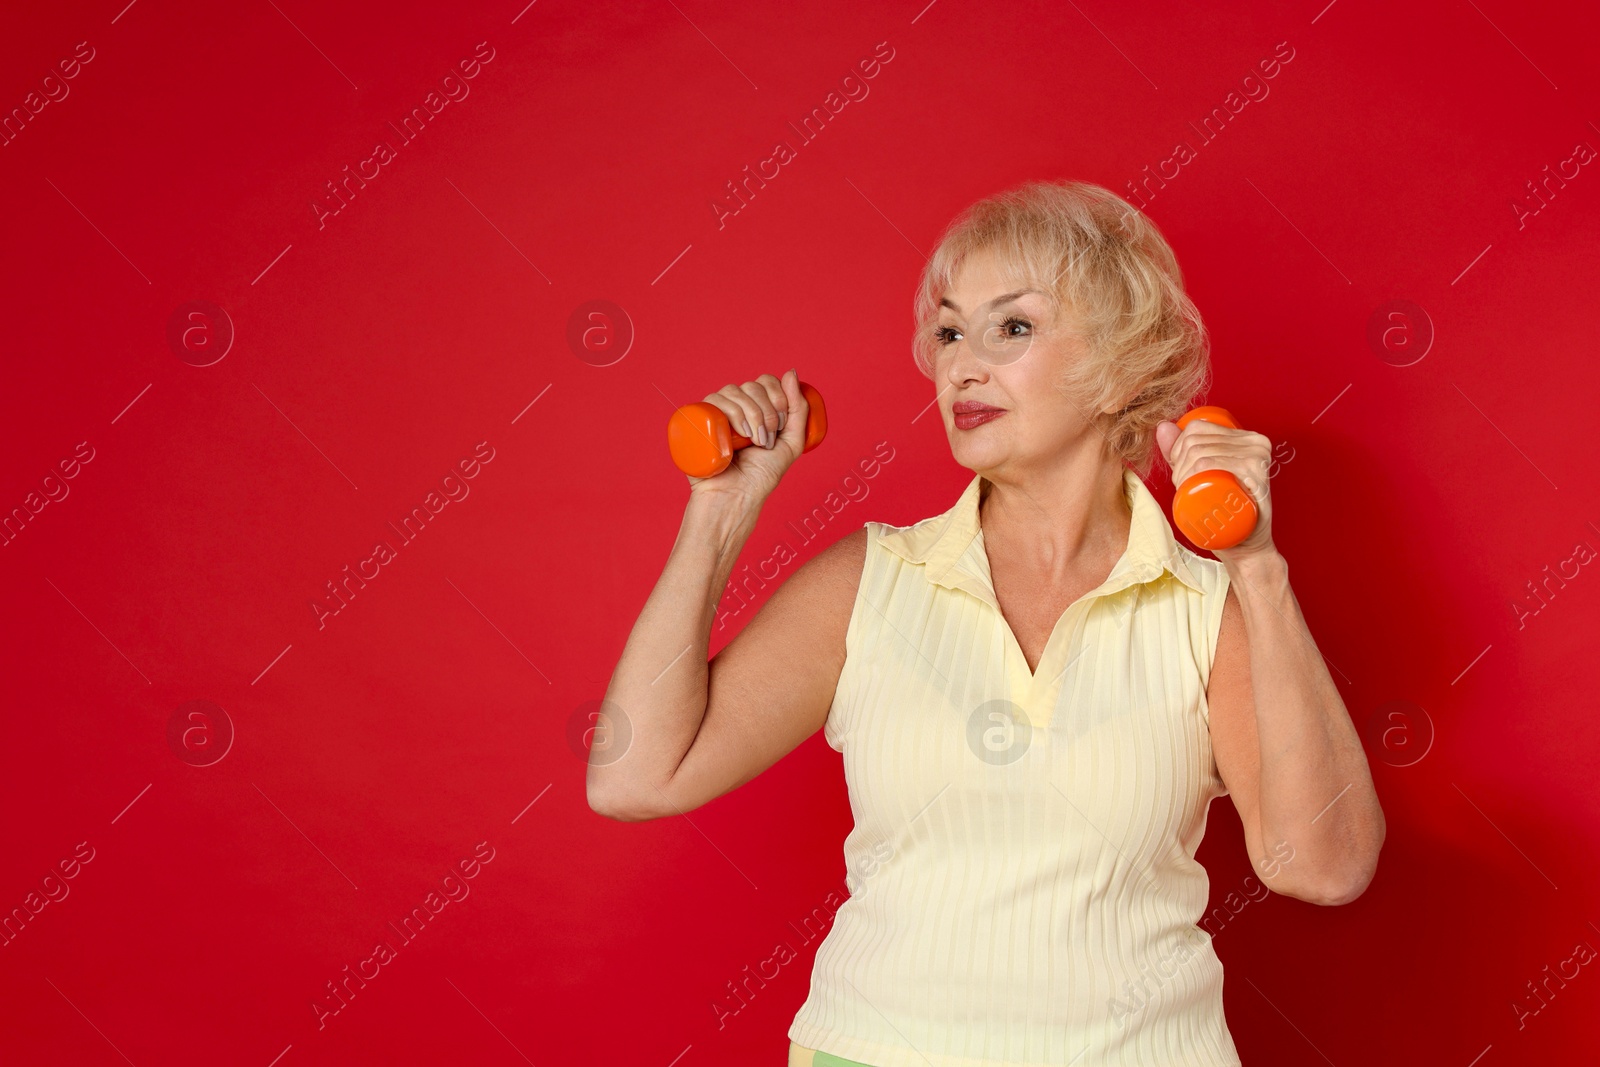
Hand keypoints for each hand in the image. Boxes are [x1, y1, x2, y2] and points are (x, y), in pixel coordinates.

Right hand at [686, 369, 809, 504]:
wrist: (736, 497)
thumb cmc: (761, 476)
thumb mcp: (792, 442)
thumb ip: (799, 410)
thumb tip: (791, 372)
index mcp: (756, 408)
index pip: (766, 381)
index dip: (777, 396)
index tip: (781, 424)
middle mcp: (735, 407)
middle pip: (752, 385)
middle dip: (766, 412)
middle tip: (766, 440)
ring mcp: (717, 413)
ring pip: (734, 390)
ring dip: (751, 415)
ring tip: (752, 442)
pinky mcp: (699, 420)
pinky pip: (712, 399)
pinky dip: (729, 411)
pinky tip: (737, 433)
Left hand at [1155, 416, 1277, 561]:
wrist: (1249, 546)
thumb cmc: (1227, 512)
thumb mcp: (1203, 476)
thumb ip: (1183, 451)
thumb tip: (1163, 427)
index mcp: (1248, 437)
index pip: (1198, 428)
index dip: (1178, 448)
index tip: (1180, 472)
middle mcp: (1256, 441)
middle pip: (1196, 441)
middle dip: (1178, 465)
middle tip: (1182, 487)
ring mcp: (1257, 456)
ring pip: (1200, 453)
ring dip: (1181, 474)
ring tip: (1186, 491)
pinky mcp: (1256, 473)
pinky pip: (1212, 462)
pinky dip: (1193, 473)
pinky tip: (1189, 485)